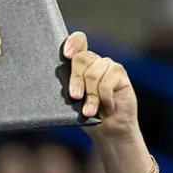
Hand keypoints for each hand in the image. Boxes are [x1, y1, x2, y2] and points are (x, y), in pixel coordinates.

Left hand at [63, 31, 149, 172]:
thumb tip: (53, 86)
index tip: (65, 55)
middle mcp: (95, 61)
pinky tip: (107, 107)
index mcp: (81, 64)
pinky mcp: (120, 74)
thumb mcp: (72, 102)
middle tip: (75, 97)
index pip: (78, 41)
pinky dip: (104, 98)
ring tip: (89, 112)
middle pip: (81, 59)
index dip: (72, 43)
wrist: (109, 130)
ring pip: (93, 74)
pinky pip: (107, 82)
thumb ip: (67, 89)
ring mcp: (108, 66)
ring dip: (91, 96)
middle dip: (75, 80)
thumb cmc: (87, 115)